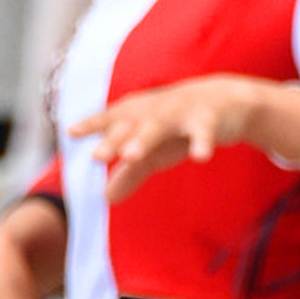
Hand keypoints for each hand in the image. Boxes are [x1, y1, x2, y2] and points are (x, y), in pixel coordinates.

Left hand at [69, 74, 299, 203]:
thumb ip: (131, 172)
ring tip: (131, 157)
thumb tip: (106, 198)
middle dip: (115, 139)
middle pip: (131, 125)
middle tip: (97, 156)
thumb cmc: (179, 126)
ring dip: (145, 139)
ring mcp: (181, 112)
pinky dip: (201, 143)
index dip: (94, 123)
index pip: (112, 118)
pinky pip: (203, 132)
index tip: (72, 132)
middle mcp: (155, 110)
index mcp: (139, 114)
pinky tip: (200, 158)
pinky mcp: (208, 118)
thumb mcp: (155, 151)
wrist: (226, 100)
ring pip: (160, 125)